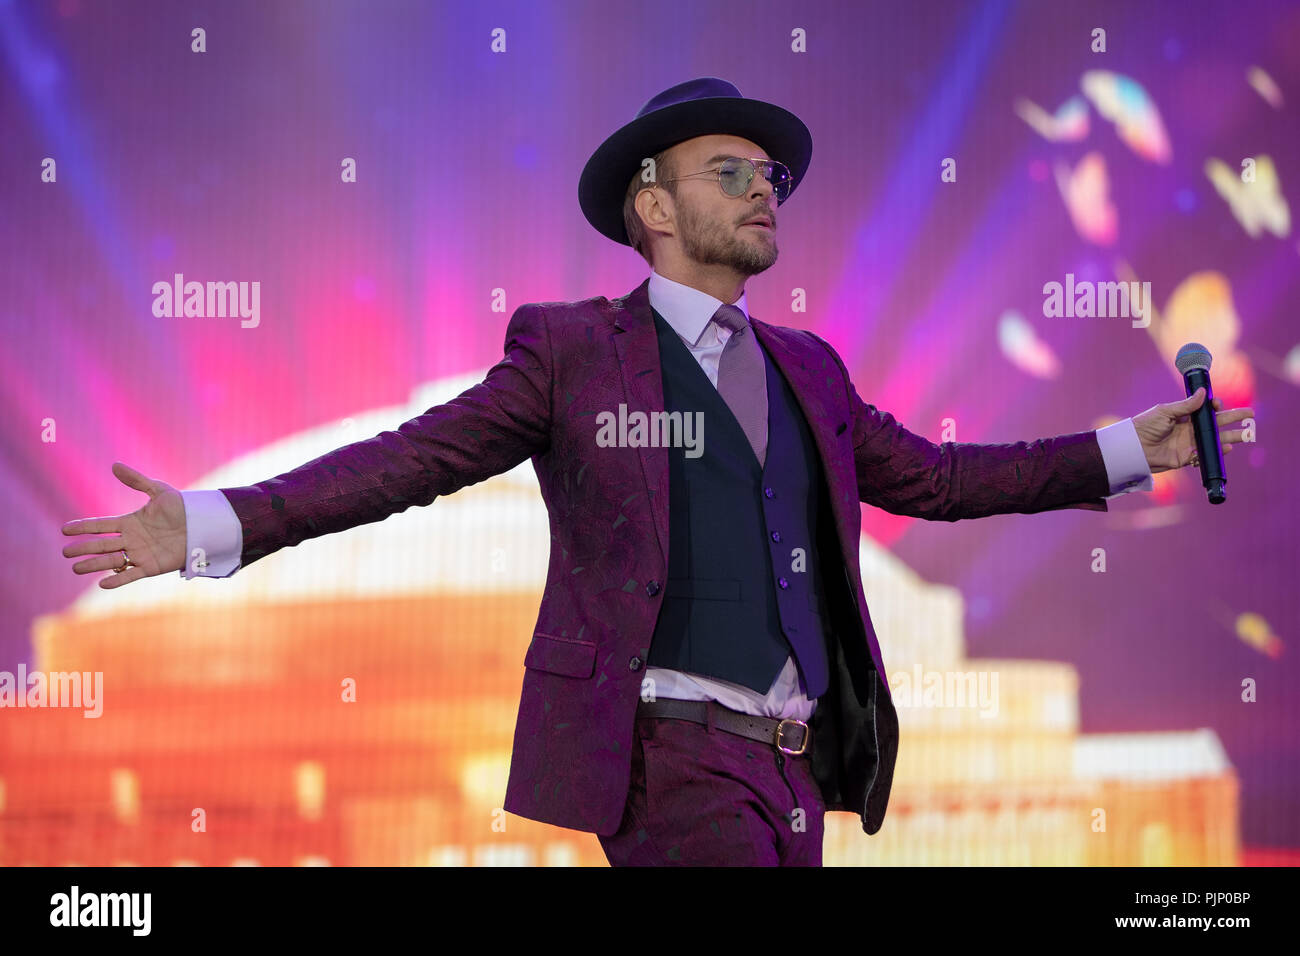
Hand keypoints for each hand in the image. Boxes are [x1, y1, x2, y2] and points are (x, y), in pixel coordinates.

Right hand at [61, 462, 186, 587]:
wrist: (203, 524)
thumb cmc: (182, 507)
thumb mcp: (159, 491)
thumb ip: (137, 480)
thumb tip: (114, 465)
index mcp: (130, 523)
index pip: (101, 525)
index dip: (83, 527)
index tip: (65, 529)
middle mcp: (131, 540)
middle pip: (101, 545)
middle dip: (83, 549)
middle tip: (65, 552)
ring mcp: (140, 554)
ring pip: (111, 561)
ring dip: (93, 565)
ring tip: (75, 569)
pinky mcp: (152, 567)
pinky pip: (132, 574)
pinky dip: (118, 580)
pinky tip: (102, 584)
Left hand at [1132, 387, 1254, 474]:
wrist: (1131, 447)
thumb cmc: (1144, 426)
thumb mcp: (1164, 412)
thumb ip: (1186, 406)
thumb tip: (1204, 393)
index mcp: (1183, 416)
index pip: (1206, 411)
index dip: (1216, 407)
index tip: (1218, 404)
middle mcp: (1188, 430)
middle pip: (1216, 424)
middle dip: (1233, 419)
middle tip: (1250, 414)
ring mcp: (1188, 444)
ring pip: (1214, 440)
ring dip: (1231, 437)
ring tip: (1247, 434)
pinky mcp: (1185, 458)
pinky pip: (1204, 456)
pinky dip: (1217, 452)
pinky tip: (1228, 448)